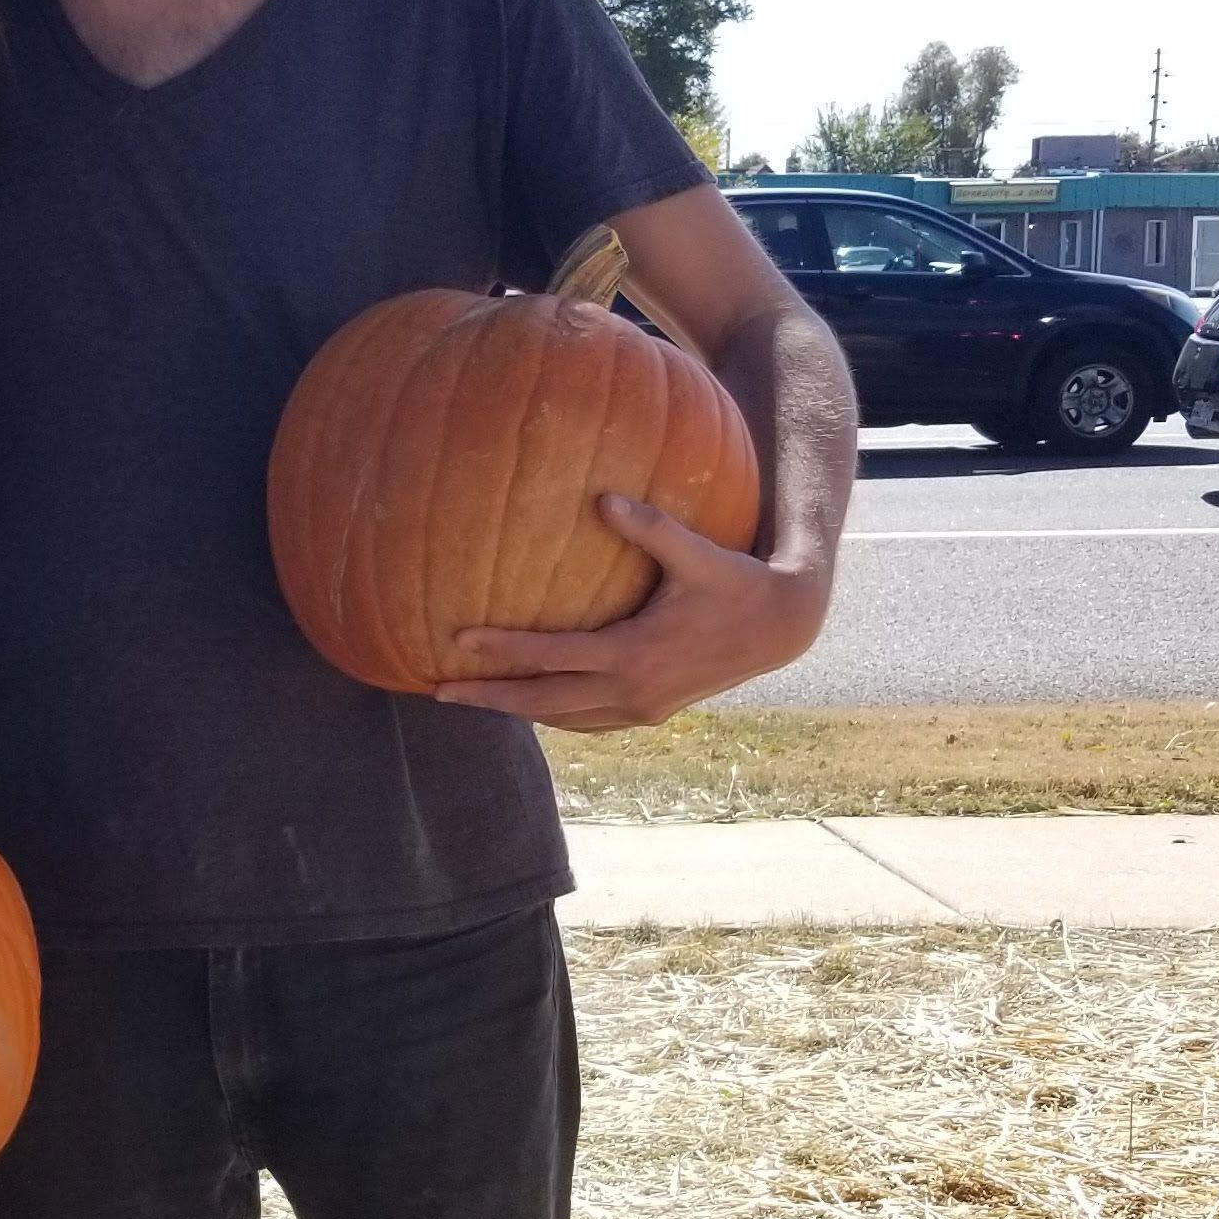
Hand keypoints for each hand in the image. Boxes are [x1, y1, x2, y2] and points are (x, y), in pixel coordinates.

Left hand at [432, 497, 833, 729]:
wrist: (780, 629)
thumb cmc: (735, 581)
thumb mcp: (694, 552)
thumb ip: (649, 526)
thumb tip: (602, 496)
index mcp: (632, 653)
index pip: (550, 657)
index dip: (502, 650)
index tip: (458, 640)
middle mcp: (631, 690)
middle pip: (543, 701)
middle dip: (490, 698)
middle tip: (438, 692)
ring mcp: (642, 708)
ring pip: (563, 718)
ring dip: (518, 711)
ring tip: (473, 699)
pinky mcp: (652, 713)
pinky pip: (589, 722)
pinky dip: (555, 716)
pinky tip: (531, 704)